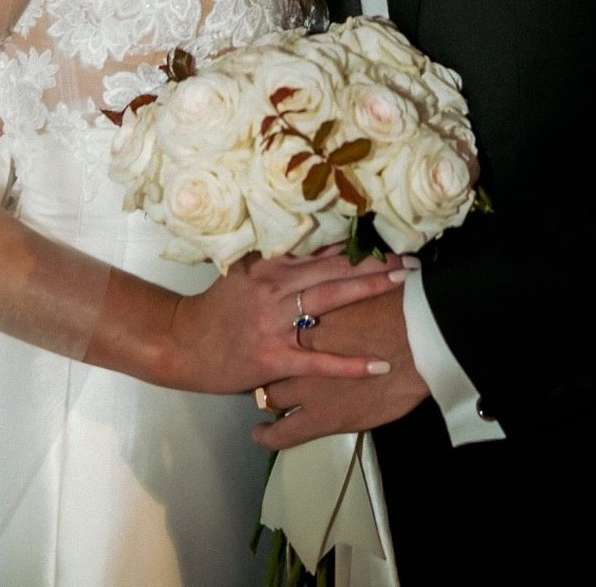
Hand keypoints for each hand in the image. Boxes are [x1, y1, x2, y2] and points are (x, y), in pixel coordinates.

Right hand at [164, 249, 403, 395]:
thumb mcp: (244, 271)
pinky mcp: (274, 356)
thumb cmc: (219, 307)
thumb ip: (278, 256)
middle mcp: (274, 284)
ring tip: (403, 286)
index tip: (390, 231)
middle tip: (411, 257)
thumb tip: (319, 235)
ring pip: (330, 300)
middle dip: (375, 261)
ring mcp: (274, 321)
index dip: (356, 239)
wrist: (184, 343)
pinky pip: (319, 358)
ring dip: (369, 290)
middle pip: (333, 267)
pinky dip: (350, 363)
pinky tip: (379, 365)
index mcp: (268, 261)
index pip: (320, 244)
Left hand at [253, 288, 429, 449]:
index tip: (272, 328)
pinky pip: (283, 433)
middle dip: (266, 361)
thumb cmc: (402, 308)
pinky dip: (269, 436)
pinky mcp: (320, 418)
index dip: (274, 325)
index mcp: (307, 312)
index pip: (275, 319)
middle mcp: (297, 348)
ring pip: (272, 395)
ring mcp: (306, 385)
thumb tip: (360, 274)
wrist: (422, 341)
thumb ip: (353, 284)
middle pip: (270, 355)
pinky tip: (259, 436)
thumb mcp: (369, 285)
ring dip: (266, 397)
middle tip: (266, 362)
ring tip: (261, 400)